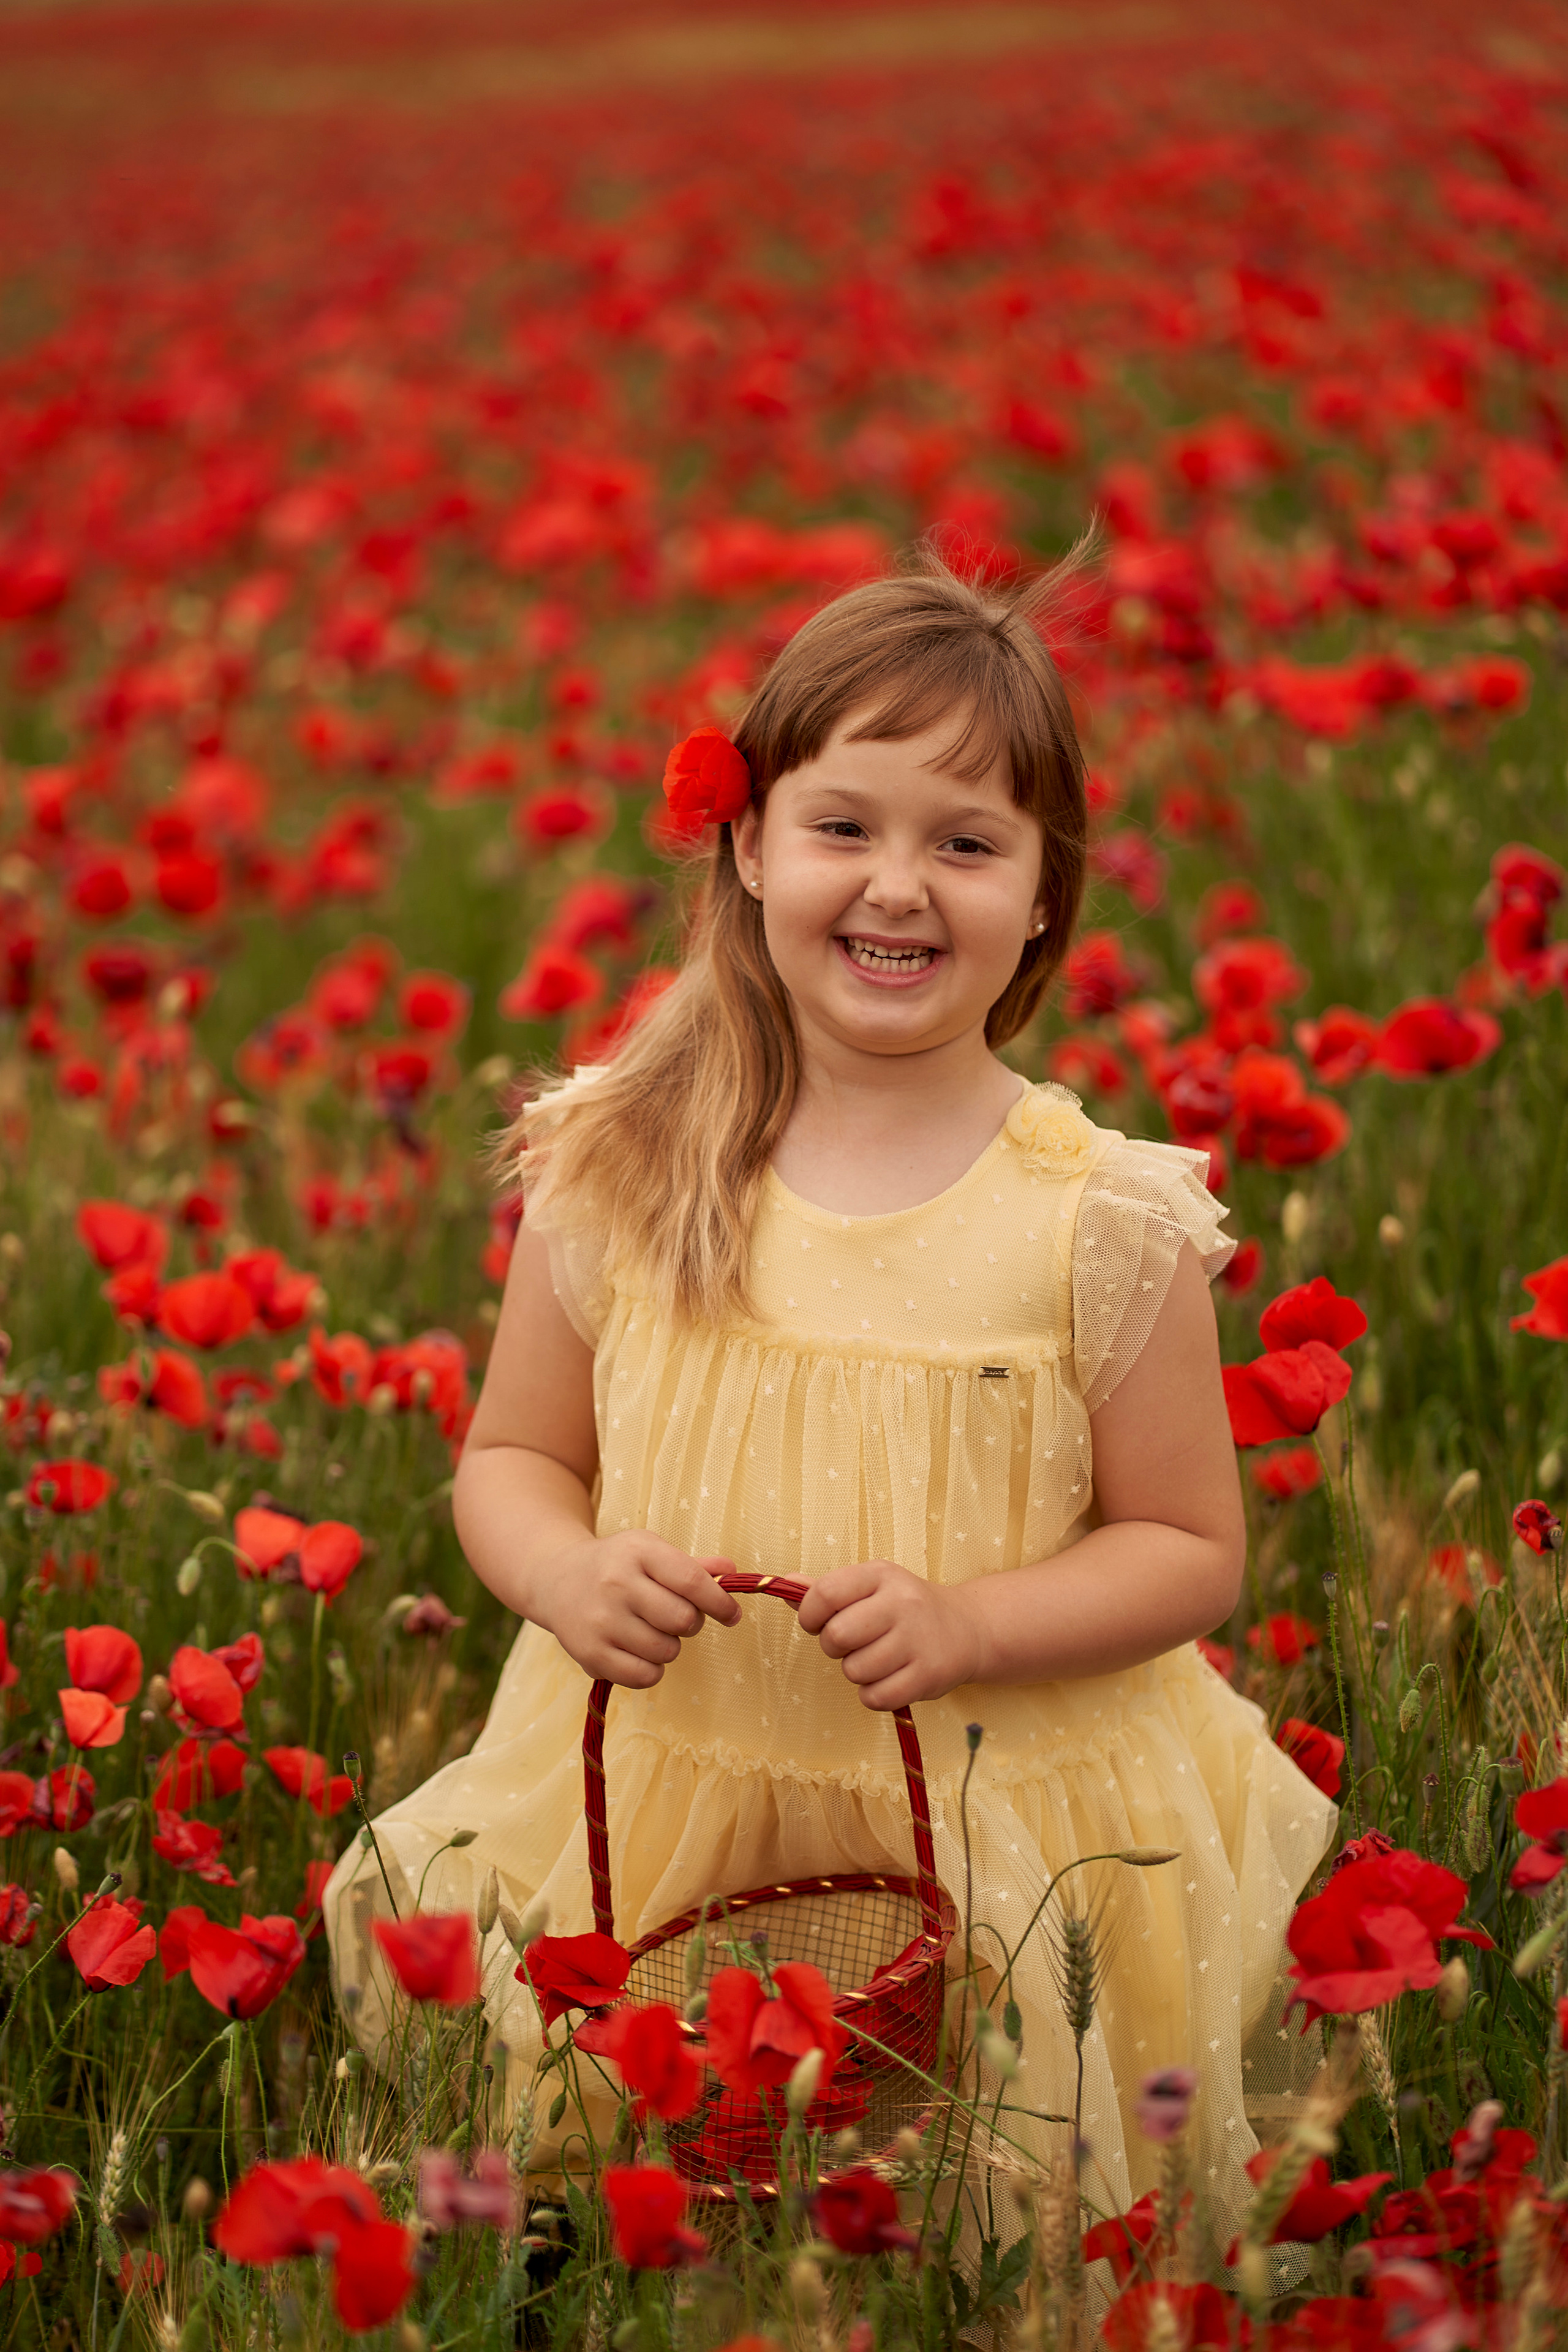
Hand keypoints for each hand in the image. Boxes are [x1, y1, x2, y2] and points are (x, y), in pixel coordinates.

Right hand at [533, 1533, 740, 1685]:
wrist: (556, 1580)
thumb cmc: (616, 1566)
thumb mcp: (650, 1552)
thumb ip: (692, 1566)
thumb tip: (732, 1572)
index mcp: (638, 1551)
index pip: (692, 1581)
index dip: (720, 1603)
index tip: (732, 1615)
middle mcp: (617, 1583)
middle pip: (684, 1620)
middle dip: (691, 1623)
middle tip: (676, 1617)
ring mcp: (601, 1620)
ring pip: (667, 1651)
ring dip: (670, 1646)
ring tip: (650, 1630)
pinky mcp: (590, 1653)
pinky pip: (645, 1676)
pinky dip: (652, 1669)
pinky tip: (639, 1651)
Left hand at [796, 1558, 980, 1710]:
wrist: (967, 1629)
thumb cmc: (906, 1608)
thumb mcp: (871, 1587)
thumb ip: (828, 1590)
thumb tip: (785, 1584)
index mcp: (881, 1575)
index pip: (826, 1593)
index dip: (810, 1614)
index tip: (818, 1623)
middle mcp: (902, 1603)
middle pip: (837, 1635)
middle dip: (834, 1646)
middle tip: (852, 1644)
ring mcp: (917, 1639)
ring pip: (854, 1670)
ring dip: (857, 1671)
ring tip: (877, 1659)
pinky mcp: (928, 1675)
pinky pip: (875, 1697)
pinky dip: (874, 1694)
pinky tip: (889, 1678)